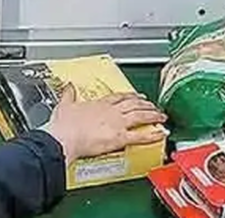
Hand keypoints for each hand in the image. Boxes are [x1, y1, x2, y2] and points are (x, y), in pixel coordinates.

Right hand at [42, 86, 167, 163]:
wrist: (64, 138)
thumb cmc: (63, 126)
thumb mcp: (64, 105)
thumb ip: (68, 94)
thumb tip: (69, 87)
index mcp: (99, 104)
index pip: (119, 97)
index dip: (130, 96)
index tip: (137, 96)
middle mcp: (111, 111)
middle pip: (133, 104)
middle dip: (146, 104)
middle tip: (153, 105)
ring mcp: (117, 123)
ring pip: (140, 116)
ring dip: (153, 115)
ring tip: (161, 116)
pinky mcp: (119, 137)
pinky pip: (140, 136)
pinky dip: (152, 135)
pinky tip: (160, 134)